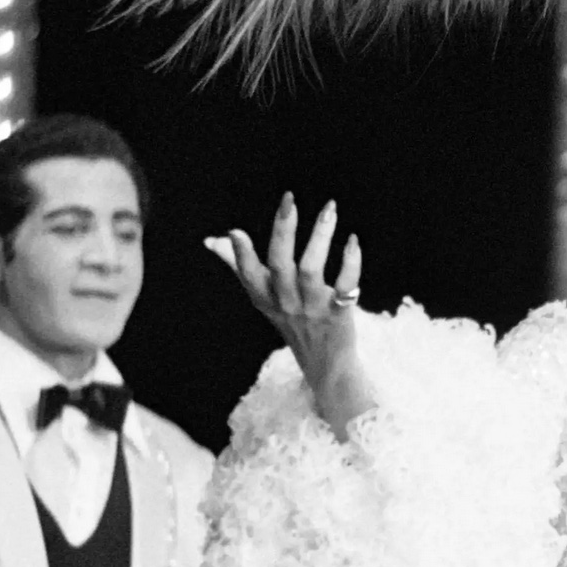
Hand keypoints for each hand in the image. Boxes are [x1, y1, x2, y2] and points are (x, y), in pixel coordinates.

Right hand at [205, 192, 373, 435]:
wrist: (326, 367)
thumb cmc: (294, 324)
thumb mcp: (266, 300)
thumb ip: (241, 267)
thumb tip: (213, 240)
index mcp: (266, 299)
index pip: (248, 274)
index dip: (240, 254)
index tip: (237, 231)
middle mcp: (286, 303)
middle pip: (279, 263)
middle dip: (283, 229)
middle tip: (289, 200)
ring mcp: (312, 309)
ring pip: (311, 268)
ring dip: (319, 236)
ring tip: (329, 208)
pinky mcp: (339, 315)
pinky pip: (345, 286)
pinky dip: (350, 262)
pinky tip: (353, 241)